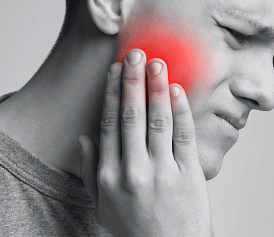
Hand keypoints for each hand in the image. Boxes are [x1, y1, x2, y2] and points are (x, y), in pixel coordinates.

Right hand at [78, 48, 212, 236]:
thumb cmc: (135, 228)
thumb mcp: (102, 205)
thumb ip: (91, 171)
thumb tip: (84, 138)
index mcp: (109, 176)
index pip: (108, 124)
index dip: (111, 94)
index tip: (115, 70)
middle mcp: (133, 171)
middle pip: (130, 117)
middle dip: (132, 82)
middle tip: (134, 54)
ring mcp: (162, 172)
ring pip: (157, 121)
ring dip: (156, 89)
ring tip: (156, 64)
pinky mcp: (189, 174)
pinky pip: (184, 136)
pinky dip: (180, 111)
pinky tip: (176, 91)